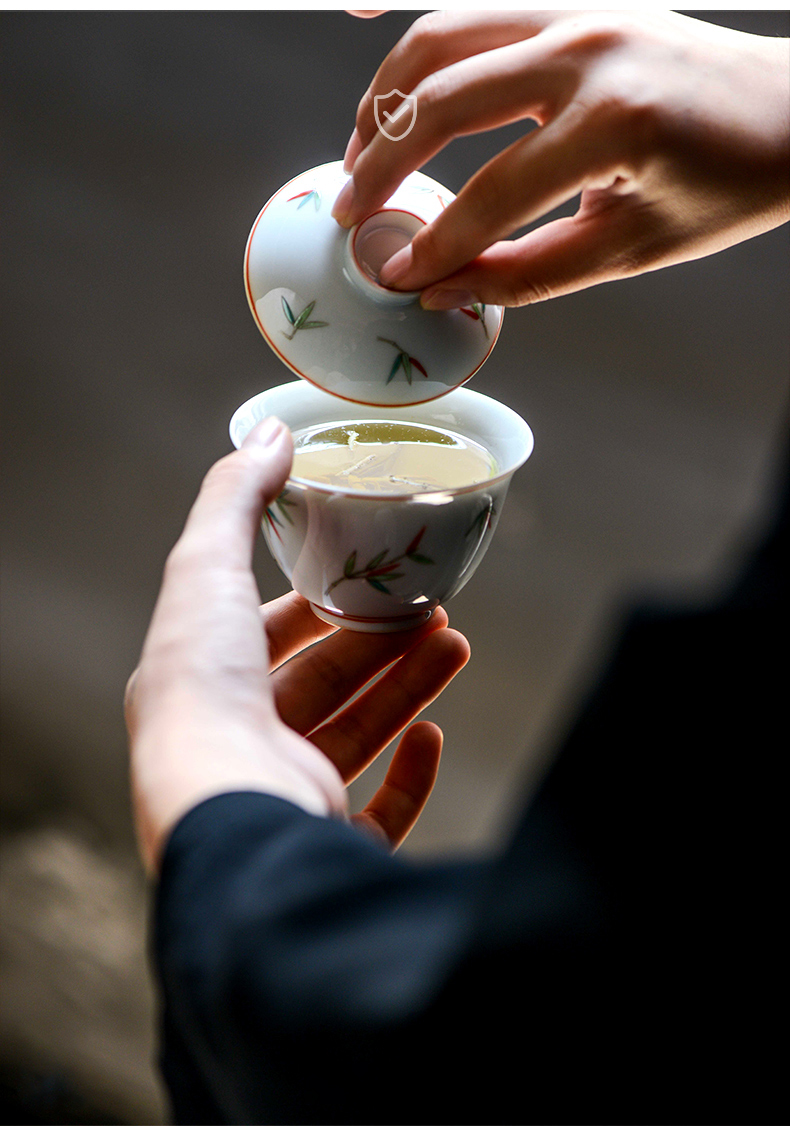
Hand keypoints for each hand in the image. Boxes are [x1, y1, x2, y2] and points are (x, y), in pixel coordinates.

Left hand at [125, 417, 469, 873]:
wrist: (228, 809)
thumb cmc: (206, 692)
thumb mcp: (206, 571)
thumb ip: (234, 499)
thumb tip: (271, 434)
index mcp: (201, 686)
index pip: (264, 637)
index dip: (314, 605)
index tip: (366, 577)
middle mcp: (235, 743)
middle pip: (321, 683)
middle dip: (378, 642)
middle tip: (431, 609)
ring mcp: (281, 796)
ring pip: (356, 736)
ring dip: (406, 689)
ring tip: (456, 644)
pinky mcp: (323, 840)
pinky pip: (379, 812)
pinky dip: (411, 777)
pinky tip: (434, 737)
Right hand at [334, 10, 789, 306]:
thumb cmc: (726, 183)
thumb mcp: (629, 248)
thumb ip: (526, 273)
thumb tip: (445, 287)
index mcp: (613, 121)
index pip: (490, 196)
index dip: (433, 246)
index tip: (395, 277)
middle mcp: (587, 48)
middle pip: (442, 101)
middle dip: (379, 164)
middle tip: (350, 213)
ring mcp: (578, 9)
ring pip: (441, 36)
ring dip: (385, 96)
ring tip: (359, 154)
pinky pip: (472, 8)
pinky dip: (420, 45)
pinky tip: (385, 71)